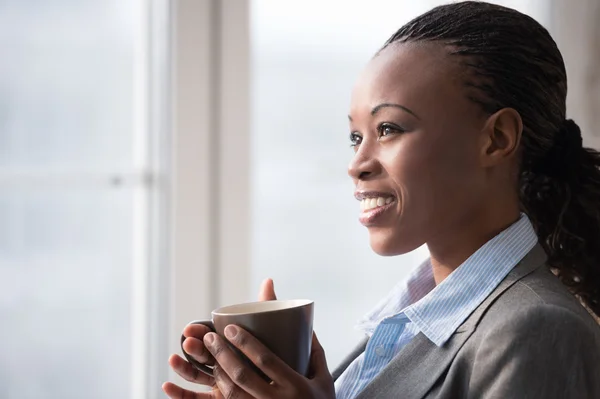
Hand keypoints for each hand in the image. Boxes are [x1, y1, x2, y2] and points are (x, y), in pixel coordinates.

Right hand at [163, 279, 277, 397]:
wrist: (288, 380)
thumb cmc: (283, 357)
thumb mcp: (276, 334)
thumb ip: (269, 310)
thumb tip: (269, 280)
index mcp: (233, 345)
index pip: (213, 337)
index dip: (200, 332)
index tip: (190, 328)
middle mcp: (226, 364)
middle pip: (206, 356)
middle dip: (194, 348)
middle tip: (187, 340)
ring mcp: (223, 383)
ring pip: (198, 376)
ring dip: (183, 367)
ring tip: (173, 359)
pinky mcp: (221, 398)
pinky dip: (180, 394)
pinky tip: (167, 386)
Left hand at [203, 326, 334, 398]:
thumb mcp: (324, 381)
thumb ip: (315, 354)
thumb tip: (307, 326)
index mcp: (295, 386)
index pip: (265, 360)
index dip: (245, 343)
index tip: (230, 328)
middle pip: (243, 375)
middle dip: (223, 353)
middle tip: (210, 337)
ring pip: (232, 393)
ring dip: (218, 372)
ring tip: (209, 356)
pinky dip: (220, 392)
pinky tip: (215, 380)